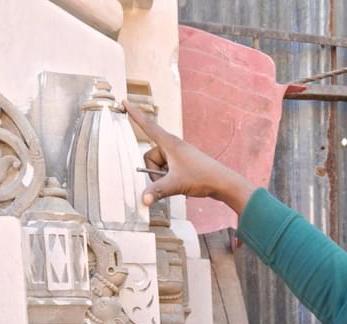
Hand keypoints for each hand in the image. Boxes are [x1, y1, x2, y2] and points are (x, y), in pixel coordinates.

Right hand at [123, 101, 255, 213]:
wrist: (222, 182)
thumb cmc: (201, 177)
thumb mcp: (176, 184)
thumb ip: (157, 191)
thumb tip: (143, 199)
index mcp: (169, 143)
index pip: (147, 126)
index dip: (134, 115)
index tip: (124, 102)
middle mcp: (172, 146)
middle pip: (150, 156)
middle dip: (154, 172)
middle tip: (168, 181)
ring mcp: (177, 155)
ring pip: (158, 166)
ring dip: (162, 177)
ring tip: (177, 183)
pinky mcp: (182, 163)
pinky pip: (166, 170)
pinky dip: (169, 179)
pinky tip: (181, 185)